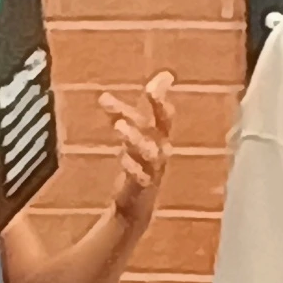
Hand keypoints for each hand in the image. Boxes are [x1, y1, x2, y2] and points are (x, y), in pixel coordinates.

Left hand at [104, 71, 180, 226]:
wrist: (135, 205)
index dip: (161, 95)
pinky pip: (141, 175)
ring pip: (150, 150)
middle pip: (162, 126)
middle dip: (159, 108)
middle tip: (150, 90)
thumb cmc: (137, 167)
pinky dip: (132, 165)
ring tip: (119, 124)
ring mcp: (153, 169)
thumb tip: (120, 91)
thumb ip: (124, 114)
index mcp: (160, 137)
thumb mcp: (132, 139)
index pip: (164, 112)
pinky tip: (121, 157)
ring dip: (135, 136)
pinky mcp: (142, 187)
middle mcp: (161, 150)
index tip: (161, 77)